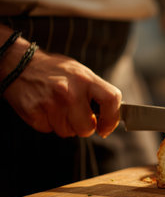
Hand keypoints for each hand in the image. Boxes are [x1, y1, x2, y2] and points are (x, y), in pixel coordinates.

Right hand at [1, 36, 121, 137]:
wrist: (20, 64)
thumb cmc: (55, 71)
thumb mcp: (81, 73)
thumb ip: (96, 92)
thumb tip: (112, 114)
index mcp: (85, 79)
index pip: (111, 100)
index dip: (112, 118)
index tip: (106, 127)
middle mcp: (70, 91)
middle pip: (87, 127)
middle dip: (84, 127)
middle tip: (78, 117)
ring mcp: (51, 103)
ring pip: (67, 132)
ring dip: (65, 125)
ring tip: (58, 107)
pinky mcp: (34, 112)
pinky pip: (49, 130)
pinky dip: (48, 123)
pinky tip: (45, 108)